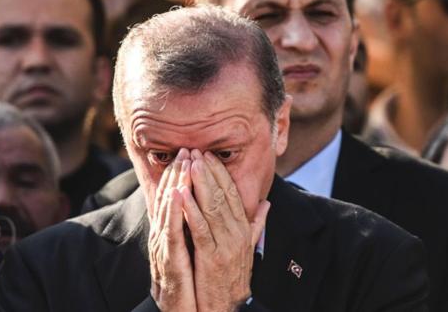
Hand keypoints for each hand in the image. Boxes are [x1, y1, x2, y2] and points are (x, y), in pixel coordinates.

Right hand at [148, 149, 196, 311]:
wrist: (182, 310)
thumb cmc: (190, 281)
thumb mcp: (197, 250)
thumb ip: (203, 229)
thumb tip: (215, 212)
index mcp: (174, 232)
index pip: (177, 198)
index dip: (183, 175)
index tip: (192, 154)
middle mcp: (165, 235)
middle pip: (170, 198)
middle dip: (178, 172)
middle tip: (186, 149)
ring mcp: (165, 246)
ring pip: (169, 209)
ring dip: (175, 184)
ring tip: (183, 163)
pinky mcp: (169, 258)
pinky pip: (172, 231)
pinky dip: (174, 211)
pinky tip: (178, 193)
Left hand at [181, 150, 269, 311]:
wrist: (229, 306)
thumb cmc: (234, 275)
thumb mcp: (249, 247)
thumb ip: (257, 223)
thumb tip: (266, 203)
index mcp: (244, 228)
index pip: (233, 193)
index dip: (220, 173)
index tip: (208, 156)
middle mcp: (238, 233)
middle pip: (222, 195)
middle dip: (208, 171)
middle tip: (196, 152)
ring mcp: (226, 244)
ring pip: (212, 207)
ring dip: (199, 184)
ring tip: (189, 164)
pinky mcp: (211, 257)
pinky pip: (200, 229)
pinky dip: (191, 210)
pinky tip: (181, 194)